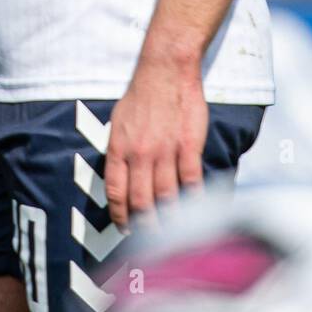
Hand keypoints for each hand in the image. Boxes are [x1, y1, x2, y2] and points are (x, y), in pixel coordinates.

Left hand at [105, 60, 207, 230]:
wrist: (166, 70)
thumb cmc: (141, 95)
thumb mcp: (118, 122)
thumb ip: (118, 152)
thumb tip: (119, 180)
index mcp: (119, 149)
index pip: (116, 194)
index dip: (120, 217)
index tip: (126, 230)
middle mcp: (140, 154)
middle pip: (141, 203)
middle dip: (145, 228)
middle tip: (150, 241)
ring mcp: (165, 151)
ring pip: (166, 197)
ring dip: (169, 220)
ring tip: (172, 233)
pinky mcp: (188, 146)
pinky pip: (191, 181)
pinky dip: (193, 200)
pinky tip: (195, 210)